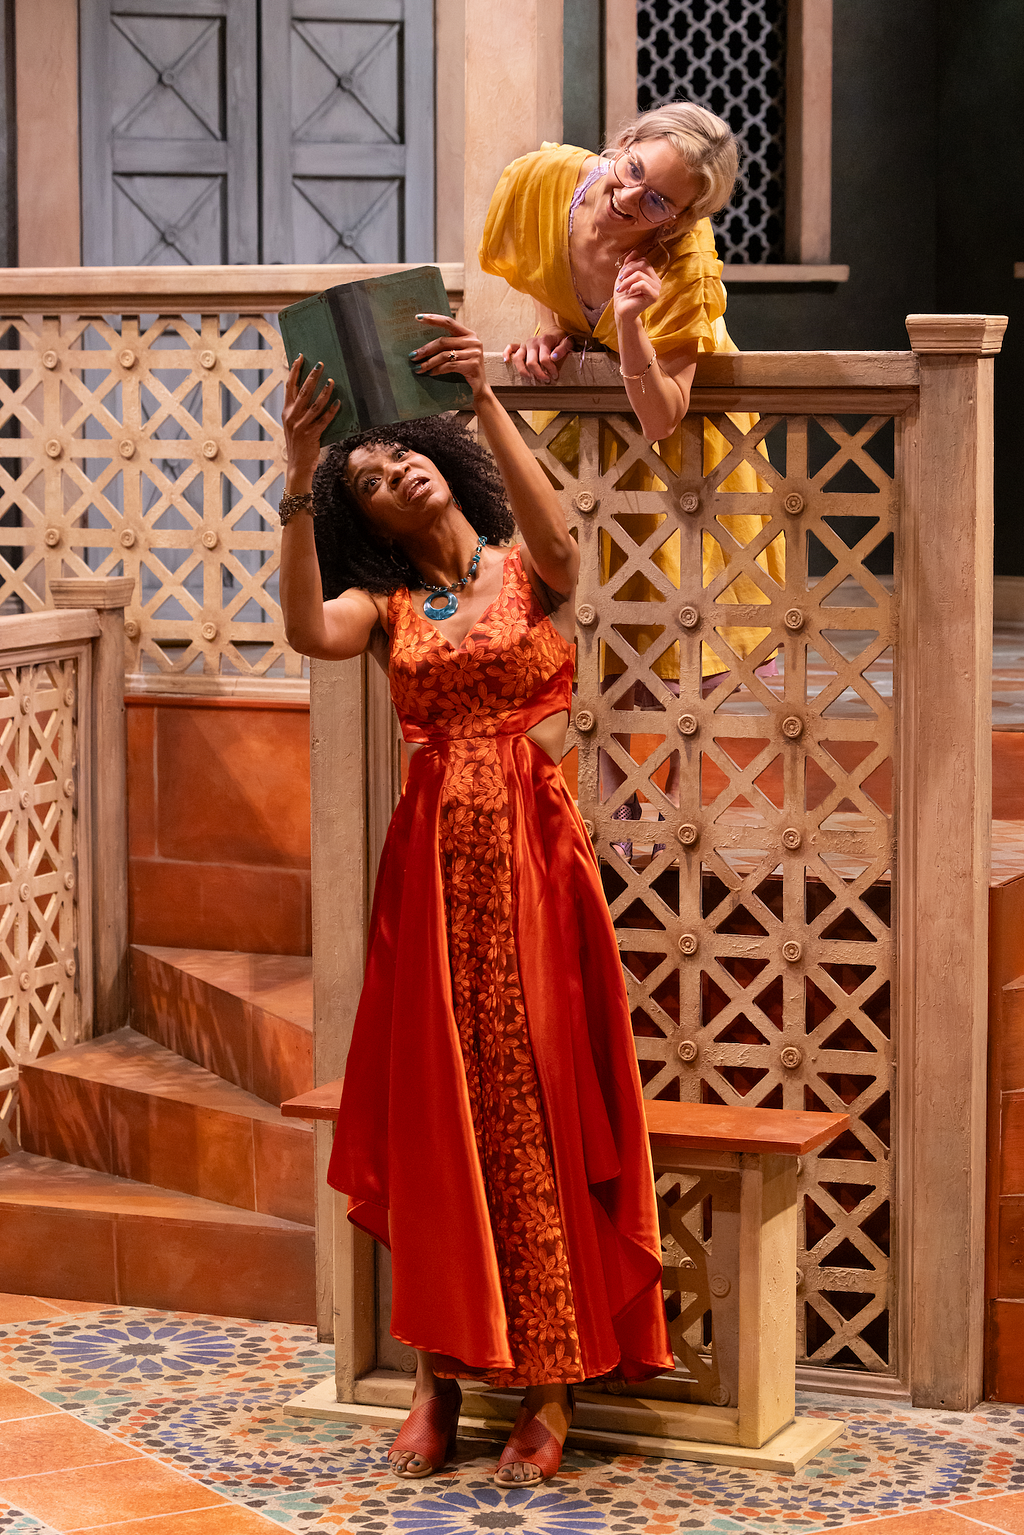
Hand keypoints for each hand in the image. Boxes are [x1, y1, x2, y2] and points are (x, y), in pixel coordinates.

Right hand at [282, 358, 340, 481]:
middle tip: (321, 365)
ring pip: (315, 404)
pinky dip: (332, 411)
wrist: (297, 465)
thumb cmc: (298, 444)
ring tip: (332, 381)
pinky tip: (339, 403)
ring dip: (325, 391)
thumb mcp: (293, 425)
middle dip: (312, 376)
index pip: (290, 386)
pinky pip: (324, 420)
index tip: (300, 357)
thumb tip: (309, 392)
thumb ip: (298, 410)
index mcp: (286, 412)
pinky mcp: (312, 435)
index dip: (295, 371)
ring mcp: (301, 426)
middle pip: (303, 391)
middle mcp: (292, 416)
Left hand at [410, 314, 487, 399]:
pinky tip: (431, 373)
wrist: (479, 388)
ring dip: (428, 362)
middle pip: (443, 341)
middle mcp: (473, 341)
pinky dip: (437, 370)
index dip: (433, 319)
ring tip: (418, 368)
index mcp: (469, 334)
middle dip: (426, 349)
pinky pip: (449, 366)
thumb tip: (422, 345)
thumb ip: (449, 345)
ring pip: (444, 355)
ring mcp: (474, 353)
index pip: (449, 322)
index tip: (418, 318)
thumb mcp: (460, 353)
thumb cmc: (465, 369)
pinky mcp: (472, 365)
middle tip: (413, 356)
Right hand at [503, 330, 571, 382]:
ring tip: (531, 379)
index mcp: (544, 340)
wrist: (553, 331)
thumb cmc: (560, 339)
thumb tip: (554, 358)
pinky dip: (506, 353)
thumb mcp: (567, 342)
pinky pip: (510, 347)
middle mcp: (532, 342)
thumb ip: (562, 349)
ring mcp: (524, 344)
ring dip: (523, 371)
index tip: (555, 376)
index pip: (544, 359)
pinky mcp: (520, 345)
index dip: (550, 370)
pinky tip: (506, 361)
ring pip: (518, 358)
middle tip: (546, 380)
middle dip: (539, 374)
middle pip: (531, 362)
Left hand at [613, 253, 660, 327]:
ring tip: (621, 289)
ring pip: (641, 275)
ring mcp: (657, 288)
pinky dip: (633, 287)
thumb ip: (629, 263)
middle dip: (629, 270)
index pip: (644, 260)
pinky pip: (643, 284)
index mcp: (651, 275)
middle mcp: (656, 281)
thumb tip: (635, 251)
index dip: (631, 263)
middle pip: (644, 264)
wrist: (622, 311)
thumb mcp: (624, 275)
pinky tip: (629, 293)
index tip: (621, 273)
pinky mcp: (654, 296)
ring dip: (627, 281)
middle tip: (620, 279)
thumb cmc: (623, 294)